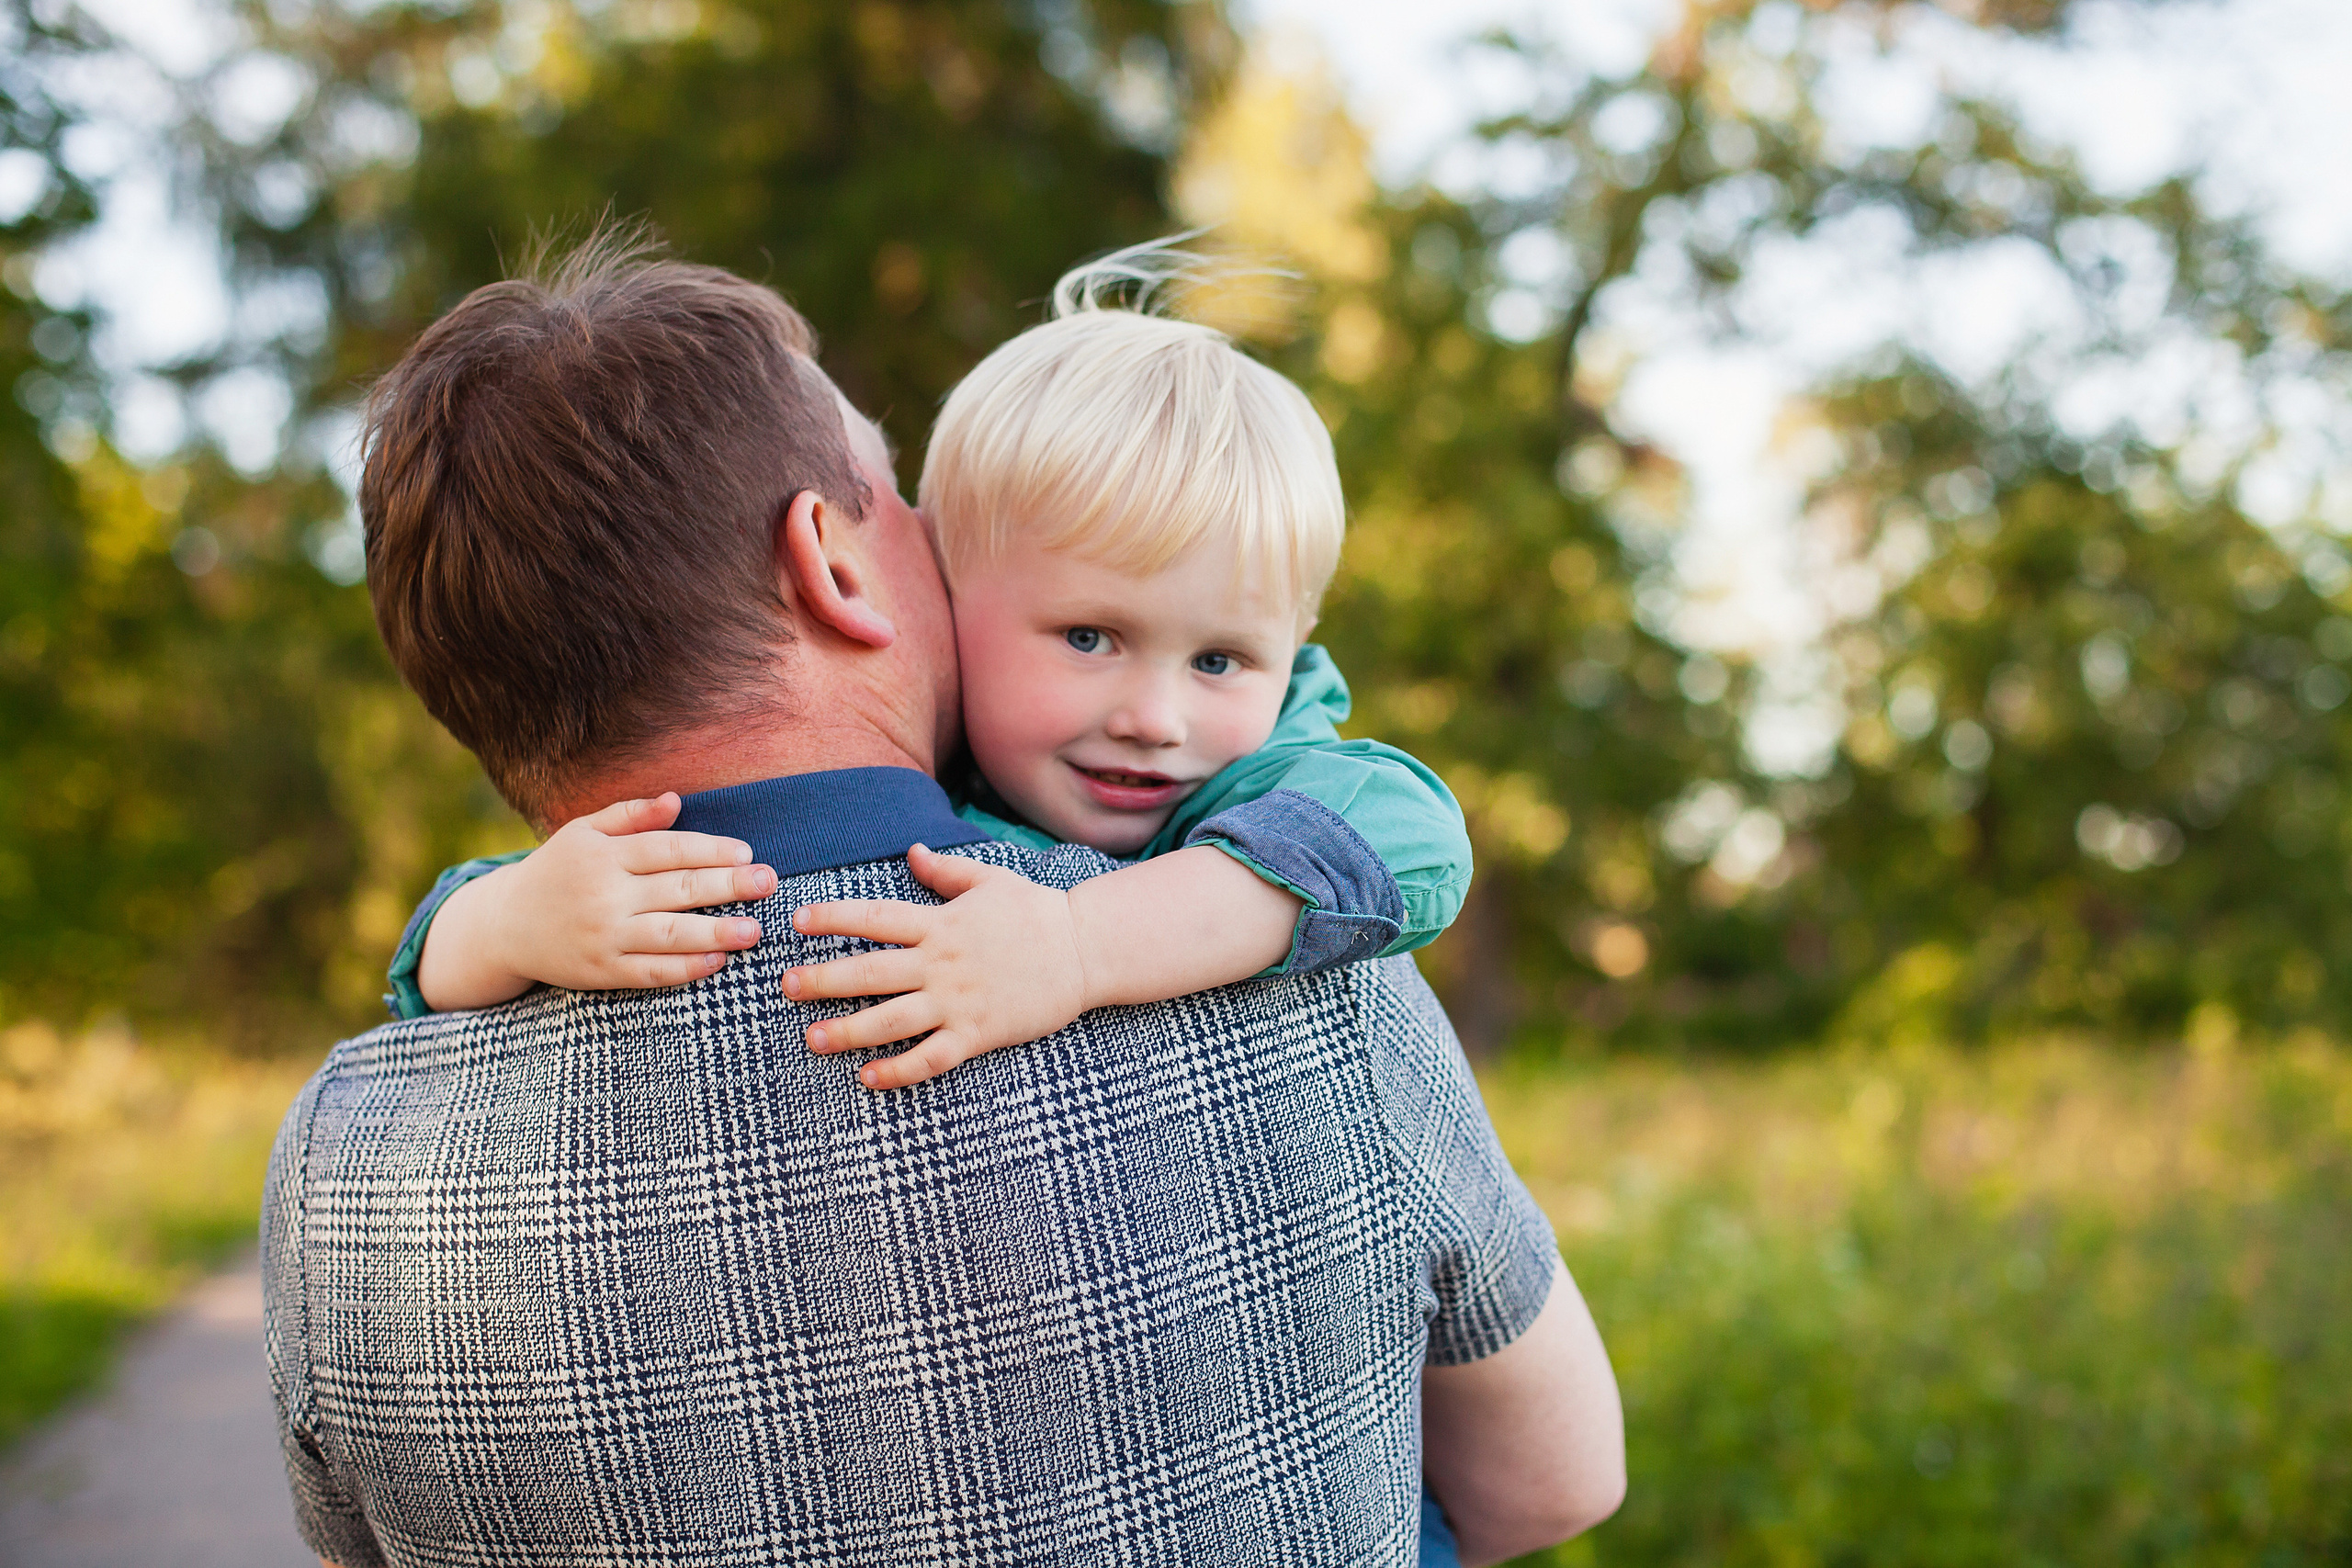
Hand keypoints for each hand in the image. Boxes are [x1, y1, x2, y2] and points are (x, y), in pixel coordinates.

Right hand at [458, 793, 775, 996]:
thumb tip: (676, 800)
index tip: (747, 853)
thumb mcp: (583, 833)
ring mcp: (603, 936)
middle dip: (728, 885)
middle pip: (677, 889)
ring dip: (717, 933)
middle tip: (768, 883)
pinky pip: (650, 971)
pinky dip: (685, 969)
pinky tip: (717, 962)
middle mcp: (604, 895)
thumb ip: (630, 816)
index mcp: (604, 855)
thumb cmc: (555, 871)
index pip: (668, 850)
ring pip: (669, 934)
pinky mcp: (601, 971)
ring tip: (754, 931)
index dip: (711, 850)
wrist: (504, 925)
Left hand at [782, 845, 1090, 1089]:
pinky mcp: (978, 1033)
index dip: (834, 918)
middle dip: (823, 980)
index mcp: (941, 923)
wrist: (1086, 950)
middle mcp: (942, 963)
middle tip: (785, 987)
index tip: (798, 921)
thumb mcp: (991, 880)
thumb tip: (912, 852)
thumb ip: (946, 871)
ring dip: (848, 1031)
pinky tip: (868, 1077)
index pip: (875, 918)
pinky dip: (898, 1071)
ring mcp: (959, 1001)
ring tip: (812, 1039)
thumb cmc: (1038, 913)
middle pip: (870, 972)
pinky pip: (931, 1057)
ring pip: (892, 1020)